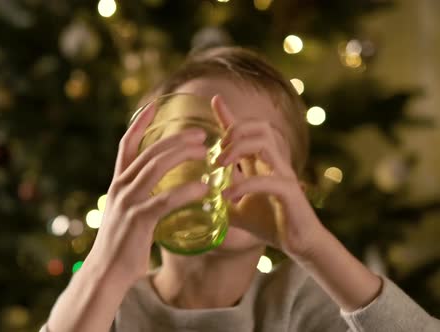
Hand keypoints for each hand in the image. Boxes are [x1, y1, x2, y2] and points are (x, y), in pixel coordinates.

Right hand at [85, 103, 209, 285]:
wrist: (105, 274)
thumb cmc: (121, 247)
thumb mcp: (126, 215)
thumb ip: (139, 198)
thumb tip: (159, 191)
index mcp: (117, 184)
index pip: (126, 145)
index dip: (138, 124)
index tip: (153, 105)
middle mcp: (120, 187)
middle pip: (149, 152)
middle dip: (175, 139)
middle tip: (200, 134)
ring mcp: (127, 202)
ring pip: (156, 168)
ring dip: (182, 155)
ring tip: (205, 151)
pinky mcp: (138, 220)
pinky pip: (166, 200)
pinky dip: (187, 191)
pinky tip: (204, 188)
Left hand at [211, 95, 324, 258]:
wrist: (299, 244)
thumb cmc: (271, 224)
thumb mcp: (238, 210)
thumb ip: (222, 200)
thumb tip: (200, 200)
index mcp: (262, 163)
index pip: (246, 132)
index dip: (230, 115)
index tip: (214, 100)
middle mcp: (274, 163)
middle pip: (260, 127)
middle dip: (235, 130)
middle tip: (216, 151)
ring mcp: (284, 175)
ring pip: (264, 143)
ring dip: (238, 149)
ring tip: (220, 165)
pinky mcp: (289, 192)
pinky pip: (267, 180)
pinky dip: (244, 186)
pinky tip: (227, 196)